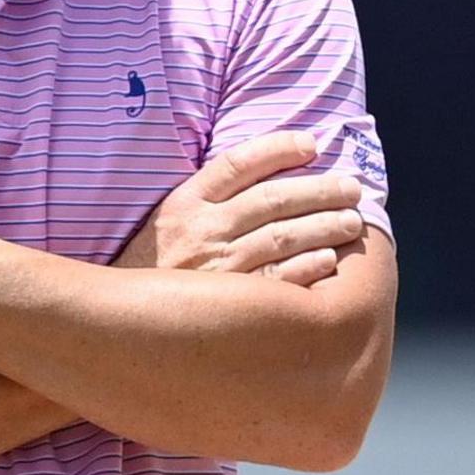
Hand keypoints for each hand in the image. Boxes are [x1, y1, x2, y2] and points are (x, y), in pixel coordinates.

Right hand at [113, 132, 364, 285]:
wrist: (122, 329)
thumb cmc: (152, 271)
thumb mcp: (166, 225)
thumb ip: (208, 201)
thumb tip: (267, 174)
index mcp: (183, 204)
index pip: (238, 164)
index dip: (278, 149)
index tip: (311, 145)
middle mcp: (199, 232)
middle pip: (271, 199)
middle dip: (319, 190)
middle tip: (352, 187)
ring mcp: (215, 270)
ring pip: (281, 238)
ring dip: (324, 226)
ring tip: (352, 221)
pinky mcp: (227, 308)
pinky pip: (277, 282)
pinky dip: (307, 268)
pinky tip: (329, 259)